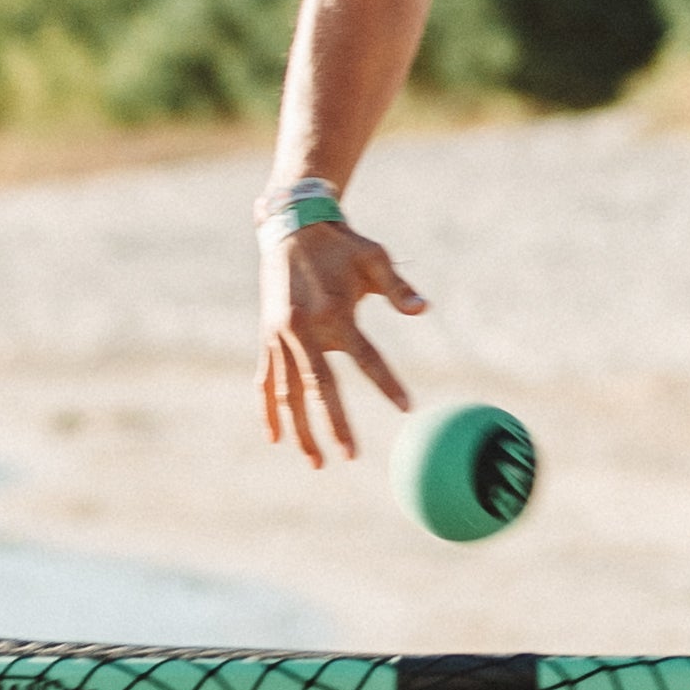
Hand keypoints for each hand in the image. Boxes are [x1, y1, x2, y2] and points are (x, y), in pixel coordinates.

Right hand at [258, 220, 426, 467]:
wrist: (292, 227)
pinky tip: (274, 437)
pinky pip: (265, 381)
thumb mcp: (374, 259)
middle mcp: (303, 330)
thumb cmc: (341, 246)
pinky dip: (268, 409)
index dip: (387, 383)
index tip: (407, 407)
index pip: (366, 358)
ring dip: (300, 428)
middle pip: (320, 387)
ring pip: (288, 393)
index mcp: (334, 313)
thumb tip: (424, 309)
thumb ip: (398, 288)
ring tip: (316, 462)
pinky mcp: (267, 339)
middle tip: (351, 455)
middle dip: (335, 424)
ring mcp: (279, 337)